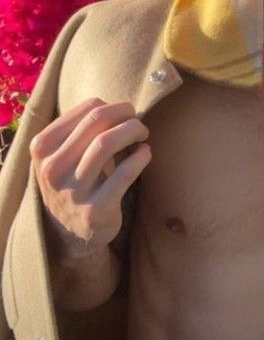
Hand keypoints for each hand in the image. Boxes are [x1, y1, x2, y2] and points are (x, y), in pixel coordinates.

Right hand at [30, 97, 150, 260]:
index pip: (87, 109)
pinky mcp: (95, 210)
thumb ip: (81, 129)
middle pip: (97, 120)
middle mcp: (52, 169)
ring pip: (106, 143)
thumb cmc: (74, 181)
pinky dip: (141, 156)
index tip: (125, 114)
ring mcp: (72, 191)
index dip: (114, 106)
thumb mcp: (63, 155)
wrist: (71, 233)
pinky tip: (145, 153)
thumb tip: (119, 106)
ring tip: (143, 134)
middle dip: (126, 114)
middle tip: (138, 121)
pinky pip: (125, 173)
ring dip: (133, 131)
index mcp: (43, 148)